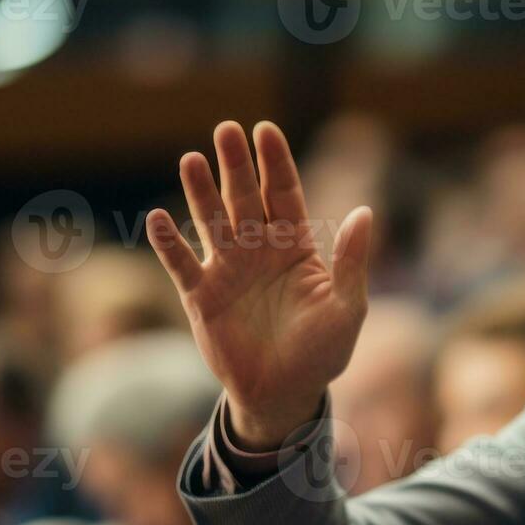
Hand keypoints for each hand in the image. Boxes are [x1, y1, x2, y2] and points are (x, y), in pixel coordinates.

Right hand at [147, 121, 371, 450]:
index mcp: (295, 246)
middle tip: (226, 129)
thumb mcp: (347, 308)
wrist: (284, 395)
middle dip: (236, 165)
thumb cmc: (321, 353)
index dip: (275, 163)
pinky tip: (158, 218)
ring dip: (201, 192)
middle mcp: (258, 250)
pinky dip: (169, 243)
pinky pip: (181, 264)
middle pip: (245, 197)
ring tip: (192, 159)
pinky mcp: (201, 297)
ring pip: (211, 221)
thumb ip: (352, 262)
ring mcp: (227, 270)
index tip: (265, 130)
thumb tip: (366, 211)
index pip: (284, 194)